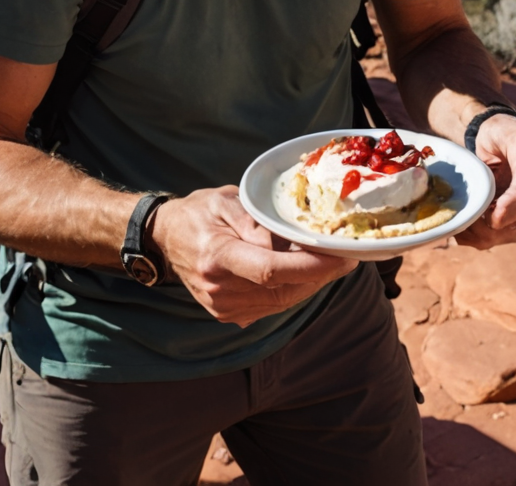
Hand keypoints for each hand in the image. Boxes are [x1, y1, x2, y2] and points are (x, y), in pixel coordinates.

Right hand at [150, 187, 356, 325]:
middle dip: (322, 275)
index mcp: (217, 257)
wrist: (166, 237)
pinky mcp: (228, 314)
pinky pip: (273, 306)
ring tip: (330, 261)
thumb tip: (289, 243)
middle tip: (348, 255)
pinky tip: (304, 271)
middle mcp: (219, 289)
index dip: (312, 267)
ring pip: (283, 302)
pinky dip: (294, 290)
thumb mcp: (226, 201)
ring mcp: (223, 307)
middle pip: (284, 290)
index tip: (344, 258)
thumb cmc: (199, 212)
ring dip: (311, 283)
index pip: (271, 270)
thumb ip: (257, 221)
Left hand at [456, 112, 515, 248]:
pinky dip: (477, 238)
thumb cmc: (501, 133)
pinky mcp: (513, 220)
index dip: (512, 207)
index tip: (493, 218)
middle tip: (464, 218)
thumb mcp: (504, 133)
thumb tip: (490, 185)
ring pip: (509, 235)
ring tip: (460, 222)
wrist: (499, 139)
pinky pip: (498, 238)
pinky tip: (462, 227)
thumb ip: (502, 155)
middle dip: (490, 227)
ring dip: (482, 235)